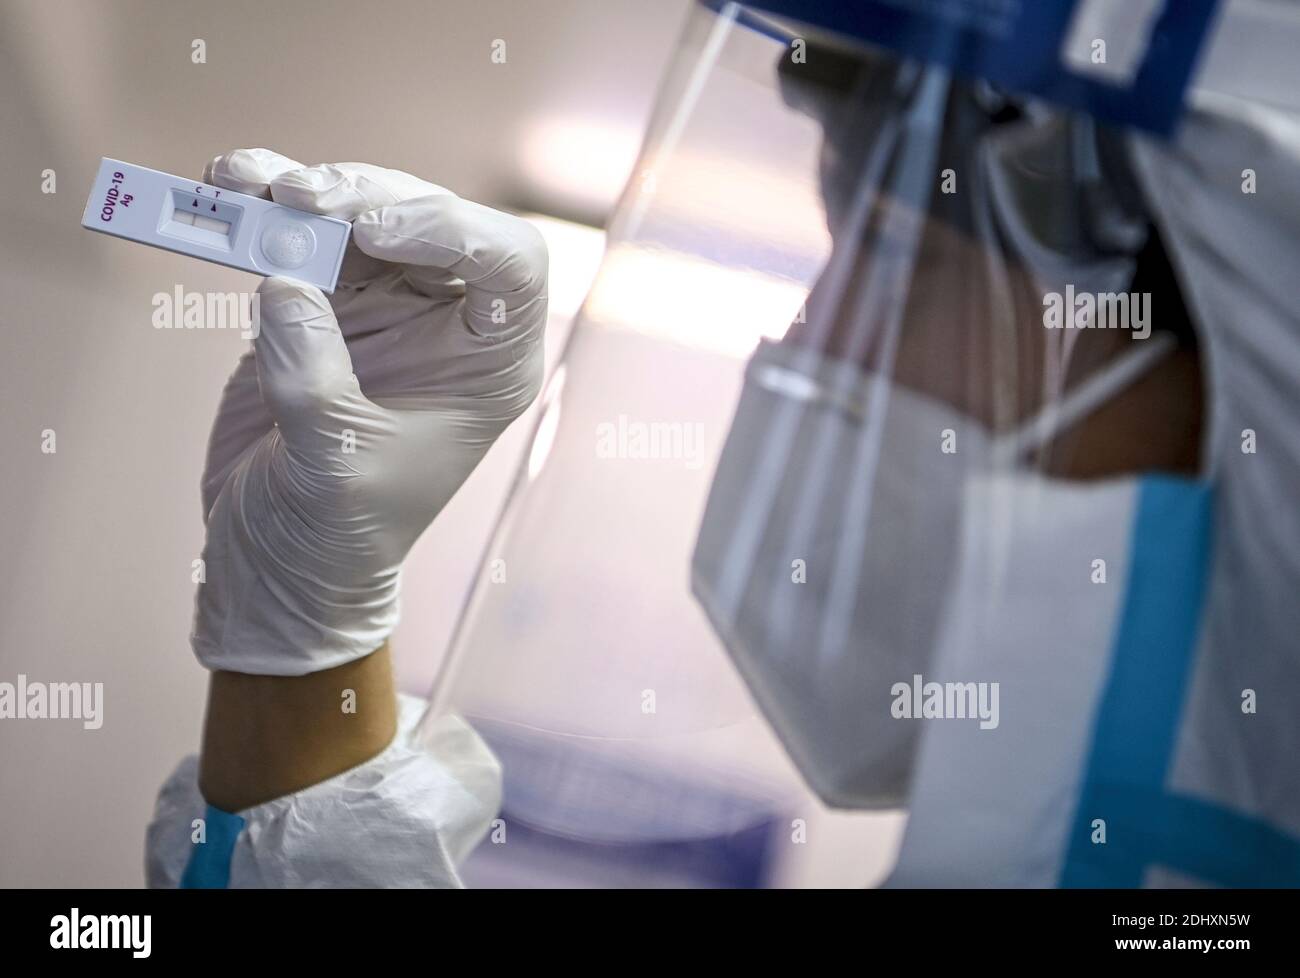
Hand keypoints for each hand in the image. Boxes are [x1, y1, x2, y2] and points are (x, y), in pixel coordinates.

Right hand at [193, 149, 546, 675]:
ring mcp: (387, 307)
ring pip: (361, 216)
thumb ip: (314, 376)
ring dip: (303, 191)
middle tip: (294, 197)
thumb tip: (285, 281)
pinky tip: (226, 188)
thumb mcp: (336, 466)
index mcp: (489, 364)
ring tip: (242, 183)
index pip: (508, 265)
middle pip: (428, 221)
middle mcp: (449, 323)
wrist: (280, 558)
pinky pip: (303, 238)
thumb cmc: (336, 532)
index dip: (450, 228)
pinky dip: (264, 209)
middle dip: (363, 198)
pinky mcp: (325, 304)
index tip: (371, 231)